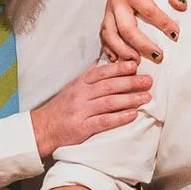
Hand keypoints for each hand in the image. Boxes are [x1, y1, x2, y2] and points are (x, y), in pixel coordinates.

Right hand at [30, 59, 152, 158]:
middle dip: (131, 82)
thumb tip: (102, 60)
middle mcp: (81, 95)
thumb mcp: (72, 87)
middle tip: (148, 80)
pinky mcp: (82, 128)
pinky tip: (133, 114)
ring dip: (130, 99)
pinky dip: (120, 117)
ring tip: (146, 97)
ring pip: (109, 102)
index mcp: (79, 83)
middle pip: (109, 86)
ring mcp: (81, 111)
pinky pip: (104, 121)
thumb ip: (88, 75)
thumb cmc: (61, 108)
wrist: (42, 128)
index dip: (119, 68)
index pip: (102, 72)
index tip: (135, 65)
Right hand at [103, 0, 189, 61]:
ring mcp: (109, 10)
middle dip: (141, 45)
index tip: (176, 34)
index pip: (147, 10)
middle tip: (159, 57)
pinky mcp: (108, 16)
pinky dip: (109, 49)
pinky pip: (104, 35)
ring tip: (137, 63)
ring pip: (110, 34)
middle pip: (125, 28)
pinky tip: (118, 60)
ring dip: (122, 51)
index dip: (162, 23)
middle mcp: (116, 1)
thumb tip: (181, 6)